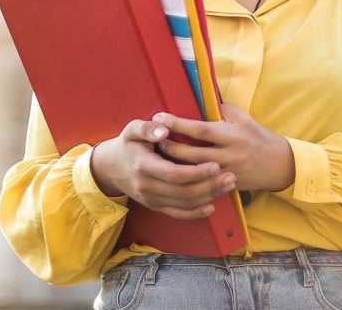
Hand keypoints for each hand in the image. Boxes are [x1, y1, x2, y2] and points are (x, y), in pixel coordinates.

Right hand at [89, 119, 236, 219]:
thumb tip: (164, 129)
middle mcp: (147, 186)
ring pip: (184, 204)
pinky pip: (177, 214)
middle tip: (230, 176)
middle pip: (183, 192)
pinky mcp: (155, 206)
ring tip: (228, 185)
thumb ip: (147, 128)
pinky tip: (211, 206)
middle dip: (209, 186)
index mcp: (143, 166)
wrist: (111, 168)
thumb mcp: (132, 130)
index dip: (196, 173)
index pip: (174, 174)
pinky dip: (195, 213)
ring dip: (208, 196)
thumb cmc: (127, 144)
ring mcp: (151, 199)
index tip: (216, 165)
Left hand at [154, 105, 295, 193]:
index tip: (160, 117)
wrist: (277, 164)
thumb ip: (220, 111)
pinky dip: (187, 179)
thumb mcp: (242, 118)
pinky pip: (202, 184)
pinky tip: (173, 174)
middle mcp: (229, 154)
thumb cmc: (256, 136)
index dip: (178, 124)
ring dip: (175, 164)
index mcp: (232, 134)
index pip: (200, 129)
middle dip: (171, 146)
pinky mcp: (226, 186)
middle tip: (153, 139)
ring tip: (158, 156)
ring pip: (194, 172)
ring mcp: (227, 173)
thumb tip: (196, 100)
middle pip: (193, 154)